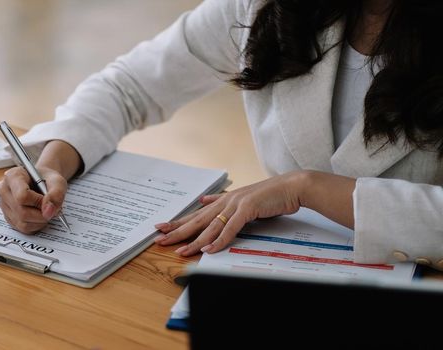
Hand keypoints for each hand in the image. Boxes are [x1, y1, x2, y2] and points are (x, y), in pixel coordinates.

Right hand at [0, 166, 67, 233]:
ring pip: (22, 223)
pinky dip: (36, 225)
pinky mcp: (8, 217)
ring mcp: (4, 205)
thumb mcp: (57, 181)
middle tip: (51, 208)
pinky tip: (39, 215)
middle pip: (22, 212)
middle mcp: (4, 191)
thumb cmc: (46, 179)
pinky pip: (23, 228)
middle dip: (41, 214)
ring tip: (45, 210)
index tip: (48, 201)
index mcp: (12, 176)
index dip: (38, 202)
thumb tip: (48, 212)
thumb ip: (56, 193)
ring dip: (40, 221)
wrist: (41, 182)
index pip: (21, 196)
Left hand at [154, 171, 309, 255]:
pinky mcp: (247, 210)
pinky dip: (219, 240)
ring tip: (180, 250)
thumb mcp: (242, 198)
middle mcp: (225, 202)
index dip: (178, 222)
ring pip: (210, 226)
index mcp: (223, 200)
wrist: (292, 187)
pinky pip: (230, 229)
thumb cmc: (270, 195)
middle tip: (160, 239)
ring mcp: (235, 205)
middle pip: (197, 220)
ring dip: (194, 241)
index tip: (161, 228)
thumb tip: (204, 201)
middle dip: (177, 231)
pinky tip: (209, 249)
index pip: (196, 214)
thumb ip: (222, 201)